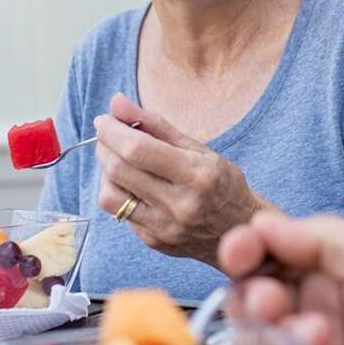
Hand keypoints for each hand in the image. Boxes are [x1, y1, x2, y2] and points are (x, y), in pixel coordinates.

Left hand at [95, 93, 268, 266]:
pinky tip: (131, 183)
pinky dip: (117, 192)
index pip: (138, 149)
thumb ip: (155, 124)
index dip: (112, 131)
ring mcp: (165, 228)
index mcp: (197, 175)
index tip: (103, 119)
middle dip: (104, 146)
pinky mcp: (154, 242)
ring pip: (110, 195)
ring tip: (117, 158)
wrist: (240, 230)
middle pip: (119, 170)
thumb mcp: (197, 148)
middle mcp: (180, 205)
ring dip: (105, 170)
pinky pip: (120, 213)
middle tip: (106, 134)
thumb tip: (117, 102)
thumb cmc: (221, 182)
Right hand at [218, 212, 343, 344]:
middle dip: (254, 300)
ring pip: (265, 344)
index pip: (270, 253)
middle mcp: (321, 305)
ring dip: (282, 339)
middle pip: (254, 300)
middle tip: (271, 305)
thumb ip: (319, 237)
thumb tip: (262, 223)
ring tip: (320, 339)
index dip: (246, 250)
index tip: (239, 252)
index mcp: (332, 265)